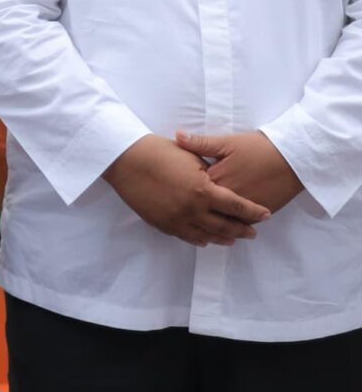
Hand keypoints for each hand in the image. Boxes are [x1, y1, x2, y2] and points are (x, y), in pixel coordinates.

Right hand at [104, 134, 269, 247]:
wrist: (125, 159)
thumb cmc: (158, 151)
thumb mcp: (191, 157)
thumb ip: (209, 173)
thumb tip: (220, 183)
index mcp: (203, 191)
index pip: (238, 206)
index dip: (254, 212)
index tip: (265, 214)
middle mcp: (193, 209)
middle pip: (225, 226)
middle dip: (242, 230)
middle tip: (253, 232)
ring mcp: (176, 219)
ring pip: (207, 235)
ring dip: (222, 238)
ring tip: (232, 239)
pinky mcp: (161, 223)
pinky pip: (185, 236)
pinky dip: (199, 239)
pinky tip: (205, 239)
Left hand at [176, 128, 305, 213]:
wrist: (294, 157)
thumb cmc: (259, 147)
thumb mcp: (228, 142)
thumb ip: (200, 143)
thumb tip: (176, 136)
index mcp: (217, 179)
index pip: (191, 189)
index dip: (181, 190)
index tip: (170, 190)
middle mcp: (229, 197)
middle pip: (204, 209)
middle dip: (192, 209)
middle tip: (180, 208)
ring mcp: (246, 208)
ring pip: (223, 220)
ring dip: (211, 222)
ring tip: (198, 222)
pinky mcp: (261, 213)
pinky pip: (242, 223)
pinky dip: (232, 225)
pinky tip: (223, 226)